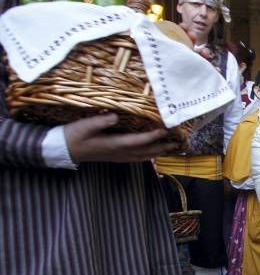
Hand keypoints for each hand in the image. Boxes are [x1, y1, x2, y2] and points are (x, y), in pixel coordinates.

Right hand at [64, 113, 180, 162]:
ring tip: (174, 146)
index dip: (154, 135)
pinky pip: (139, 157)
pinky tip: (157, 151)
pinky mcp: (118, 157)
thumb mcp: (84, 125)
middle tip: (180, 140)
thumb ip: (100, 121)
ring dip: (160, 151)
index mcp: (114, 144)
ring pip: (145, 156)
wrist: (64, 150)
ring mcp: (120, 156)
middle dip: (164, 146)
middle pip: (148, 151)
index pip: (139, 140)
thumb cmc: (73, 135)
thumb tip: (115, 116)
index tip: (167, 128)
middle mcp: (121, 152)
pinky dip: (151, 154)